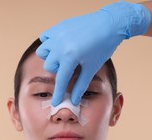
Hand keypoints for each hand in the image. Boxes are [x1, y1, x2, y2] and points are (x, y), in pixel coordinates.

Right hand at [36, 1, 150, 105]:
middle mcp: (60, 45)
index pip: (60, 80)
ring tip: (62, 57)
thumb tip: (74, 100)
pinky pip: (45, 37)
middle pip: (49, 66)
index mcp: (70, 57)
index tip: (55, 103)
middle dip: (57, 71)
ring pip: (42, 52)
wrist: (109, 24)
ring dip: (50, 58)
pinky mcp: (58, 26)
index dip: (58, 93)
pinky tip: (58, 46)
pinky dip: (48, 44)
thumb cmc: (103, 46)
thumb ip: (80, 85)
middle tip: (69, 68)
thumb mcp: (92, 68)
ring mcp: (58, 34)